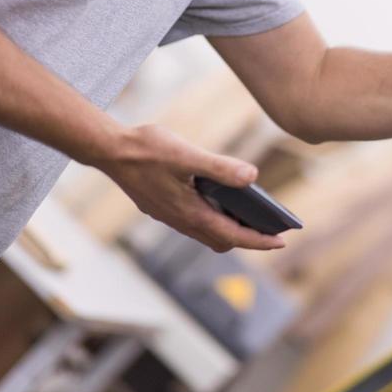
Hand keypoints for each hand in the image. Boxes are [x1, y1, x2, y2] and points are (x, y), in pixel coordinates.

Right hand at [98, 123, 285, 252]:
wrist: (109, 150)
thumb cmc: (147, 149)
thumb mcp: (188, 155)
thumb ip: (221, 167)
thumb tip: (252, 176)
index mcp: (191, 212)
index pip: (234, 235)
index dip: (260, 240)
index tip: (282, 242)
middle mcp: (181, 220)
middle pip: (222, 240)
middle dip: (247, 238)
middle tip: (270, 229)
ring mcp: (169, 215)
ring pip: (206, 232)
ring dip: (229, 227)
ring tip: (249, 214)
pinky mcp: (161, 206)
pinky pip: (193, 220)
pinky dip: (212, 216)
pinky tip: (216, 196)